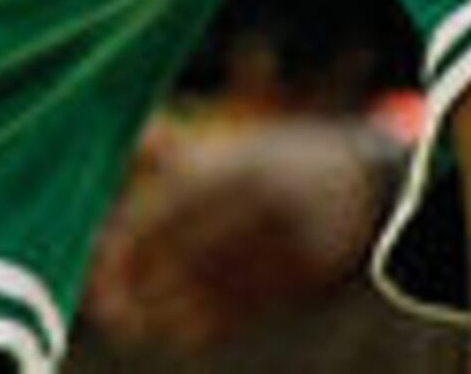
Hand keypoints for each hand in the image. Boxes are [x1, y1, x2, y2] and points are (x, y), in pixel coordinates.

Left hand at [86, 112, 387, 352]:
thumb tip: (126, 139)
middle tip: (106, 306)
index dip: (129, 239)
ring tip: (131, 323)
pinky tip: (176, 331)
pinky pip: (242, 312)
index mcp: (242, 164)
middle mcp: (263, 201)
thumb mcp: (238, 150)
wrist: (372, 187)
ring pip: (210, 288)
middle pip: (185, 250)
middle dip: (138, 283)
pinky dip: (202, 326)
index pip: (171, 205)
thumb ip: (178, 153)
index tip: (98, 261)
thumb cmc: (284, 166)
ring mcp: (288, 241)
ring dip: (163, 312)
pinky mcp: (304, 279)